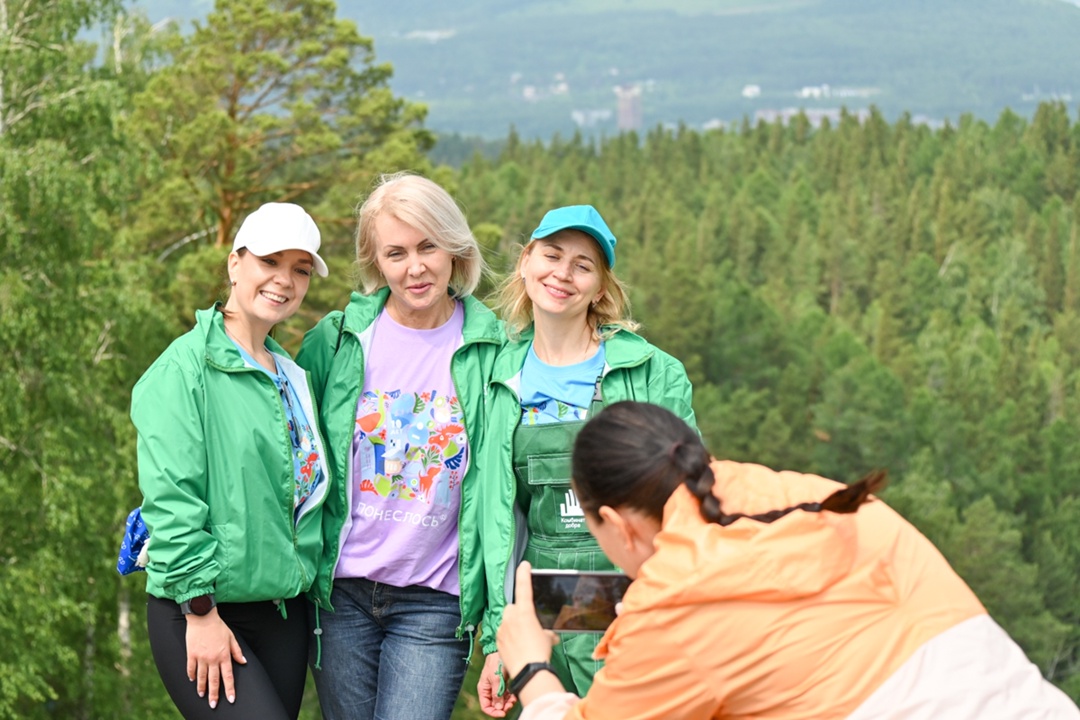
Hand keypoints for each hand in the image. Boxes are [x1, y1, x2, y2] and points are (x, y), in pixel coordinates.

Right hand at [185, 609, 246, 707]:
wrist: (202, 617)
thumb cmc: (218, 626)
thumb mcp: (231, 637)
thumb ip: (237, 651)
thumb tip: (244, 662)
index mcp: (224, 655)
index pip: (228, 676)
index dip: (230, 689)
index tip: (231, 699)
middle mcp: (213, 659)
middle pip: (214, 680)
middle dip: (214, 694)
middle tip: (213, 705)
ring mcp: (201, 657)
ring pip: (201, 677)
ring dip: (202, 688)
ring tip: (202, 696)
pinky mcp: (191, 654)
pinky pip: (191, 669)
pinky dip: (191, 676)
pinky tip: (192, 681)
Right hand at [477, 652, 516, 716]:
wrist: (501, 650)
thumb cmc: (496, 662)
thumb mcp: (496, 678)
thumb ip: (497, 693)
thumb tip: (499, 708)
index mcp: (484, 689)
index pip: (485, 706)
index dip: (493, 712)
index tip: (503, 713)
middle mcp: (489, 690)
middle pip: (495, 705)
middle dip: (502, 707)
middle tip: (511, 705)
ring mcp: (496, 687)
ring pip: (502, 701)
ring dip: (508, 703)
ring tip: (514, 700)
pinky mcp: (503, 684)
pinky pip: (506, 694)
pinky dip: (511, 697)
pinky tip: (515, 695)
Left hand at [496, 561, 559, 678]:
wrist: (528, 671)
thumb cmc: (540, 652)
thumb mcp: (548, 637)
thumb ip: (544, 630)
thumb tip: (546, 635)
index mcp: (524, 612)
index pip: (523, 588)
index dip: (523, 574)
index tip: (524, 564)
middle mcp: (511, 617)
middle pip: (513, 608)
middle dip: (518, 613)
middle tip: (528, 626)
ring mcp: (502, 628)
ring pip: (507, 621)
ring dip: (513, 626)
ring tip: (523, 640)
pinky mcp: (497, 640)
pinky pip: (503, 633)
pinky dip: (508, 637)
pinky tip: (516, 648)